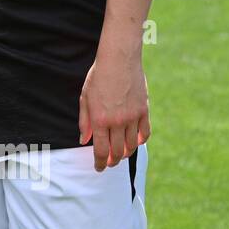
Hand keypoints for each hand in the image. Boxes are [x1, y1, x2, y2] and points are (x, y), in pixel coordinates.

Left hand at [78, 52, 150, 171]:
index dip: (100, 163)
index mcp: (99, 120)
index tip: (99, 168)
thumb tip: (83, 141)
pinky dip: (140, 141)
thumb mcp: (85, 98)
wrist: (119, 60)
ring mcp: (132, 117)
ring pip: (132, 145)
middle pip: (117, 152)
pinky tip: (135, 142)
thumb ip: (84, 122)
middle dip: (112, 162)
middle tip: (109, 164)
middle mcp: (116, 122)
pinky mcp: (144, 111)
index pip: (101, 150)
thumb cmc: (98, 77)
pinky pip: (144, 133)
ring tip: (121, 155)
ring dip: (126, 154)